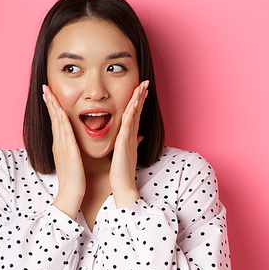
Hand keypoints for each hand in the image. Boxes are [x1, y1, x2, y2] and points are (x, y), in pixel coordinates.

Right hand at [42, 85, 85, 218]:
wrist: (70, 195)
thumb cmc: (73, 180)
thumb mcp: (72, 160)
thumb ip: (72, 149)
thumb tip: (74, 143)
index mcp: (60, 145)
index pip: (56, 122)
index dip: (52, 107)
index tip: (49, 95)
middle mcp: (59, 143)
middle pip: (53, 118)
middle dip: (49, 102)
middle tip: (45, 87)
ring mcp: (62, 146)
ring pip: (57, 121)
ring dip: (53, 106)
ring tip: (48, 92)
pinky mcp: (69, 151)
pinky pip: (65, 132)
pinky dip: (61, 119)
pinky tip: (60, 109)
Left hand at [109, 80, 148, 207]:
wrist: (123, 186)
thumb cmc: (123, 172)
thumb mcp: (128, 154)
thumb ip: (134, 143)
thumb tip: (140, 136)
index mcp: (130, 137)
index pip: (135, 115)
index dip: (139, 102)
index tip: (142, 89)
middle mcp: (132, 136)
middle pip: (137, 112)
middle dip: (142, 96)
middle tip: (145, 82)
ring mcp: (129, 138)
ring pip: (134, 115)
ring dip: (138, 100)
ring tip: (142, 87)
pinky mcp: (124, 143)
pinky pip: (128, 125)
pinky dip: (131, 113)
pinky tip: (133, 103)